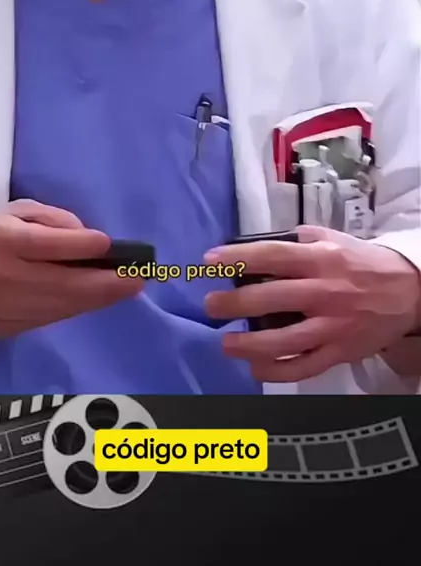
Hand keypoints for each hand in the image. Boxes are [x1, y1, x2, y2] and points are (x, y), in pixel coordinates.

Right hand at [0, 200, 142, 336]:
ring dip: (100, 299)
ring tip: (127, 289)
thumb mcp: (8, 214)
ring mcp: (10, 308)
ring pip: (64, 306)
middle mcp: (7, 277)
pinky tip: (99, 299)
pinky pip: (55, 318)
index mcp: (2, 242)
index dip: (80, 246)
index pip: (45, 246)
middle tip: (138, 278)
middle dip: (106, 283)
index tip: (108, 244)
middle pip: (64, 284)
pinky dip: (80, 308)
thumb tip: (85, 235)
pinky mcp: (13, 328)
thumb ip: (47, 218)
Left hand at [204, 226, 420, 382]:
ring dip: (249, 344)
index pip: (272, 257)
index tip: (209, 261)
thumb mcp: (332, 239)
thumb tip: (259, 246)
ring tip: (227, 343)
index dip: (238, 258)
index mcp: (320, 259)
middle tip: (211, 306)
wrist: (408, 291)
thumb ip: (298, 241)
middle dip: (233, 303)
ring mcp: (332, 326)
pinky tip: (256, 367)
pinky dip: (277, 371)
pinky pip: (304, 367)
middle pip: (271, 299)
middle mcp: (324, 292)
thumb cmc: (362, 262)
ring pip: (284, 341)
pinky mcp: (339, 352)